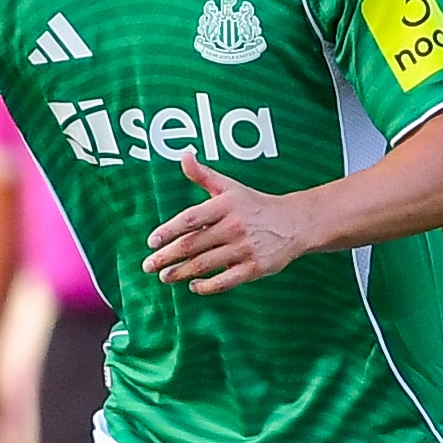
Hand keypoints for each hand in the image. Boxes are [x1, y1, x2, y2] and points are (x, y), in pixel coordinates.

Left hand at [142, 156, 309, 294]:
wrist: (294, 224)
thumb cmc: (255, 205)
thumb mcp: (230, 187)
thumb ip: (204, 175)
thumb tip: (184, 155)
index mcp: (225, 205)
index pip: (190, 218)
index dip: (168, 230)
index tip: (151, 242)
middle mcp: (234, 226)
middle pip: (193, 244)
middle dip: (167, 257)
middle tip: (148, 266)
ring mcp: (245, 248)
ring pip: (205, 264)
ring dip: (181, 273)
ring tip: (164, 277)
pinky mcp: (254, 268)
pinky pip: (225, 281)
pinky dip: (206, 286)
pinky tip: (193, 286)